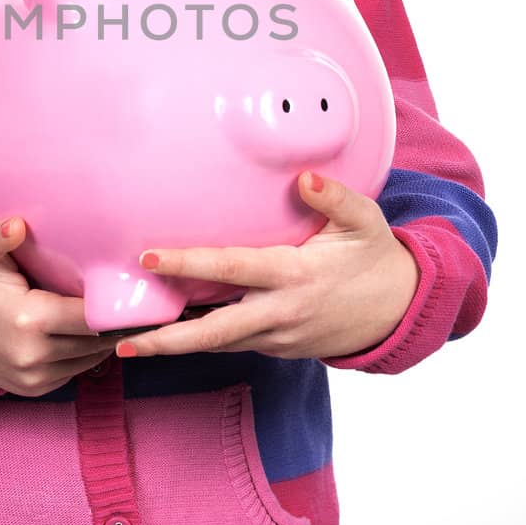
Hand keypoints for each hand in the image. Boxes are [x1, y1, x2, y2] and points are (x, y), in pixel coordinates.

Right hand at [0, 217, 130, 396]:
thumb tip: (16, 225)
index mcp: (28, 319)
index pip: (91, 317)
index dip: (113, 306)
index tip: (125, 291)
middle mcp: (33, 354)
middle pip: (96, 340)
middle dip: (113, 323)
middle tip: (129, 302)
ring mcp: (33, 377)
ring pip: (89, 360)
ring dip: (102, 340)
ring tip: (112, 317)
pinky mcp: (33, 389)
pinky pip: (72, 372)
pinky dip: (82, 355)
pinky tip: (84, 334)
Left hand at [116, 171, 420, 359]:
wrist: (400, 310)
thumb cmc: (376, 258)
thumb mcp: (365, 221)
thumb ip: (333, 198)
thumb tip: (304, 178)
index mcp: (295, 276)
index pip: (232, 268)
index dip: (188, 263)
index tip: (148, 258)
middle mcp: (281, 312)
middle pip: (215, 332)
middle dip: (169, 339)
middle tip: (125, 340)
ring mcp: (279, 336)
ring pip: (220, 342)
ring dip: (176, 345)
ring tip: (128, 342)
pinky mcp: (278, 346)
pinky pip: (234, 341)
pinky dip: (201, 340)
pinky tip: (167, 332)